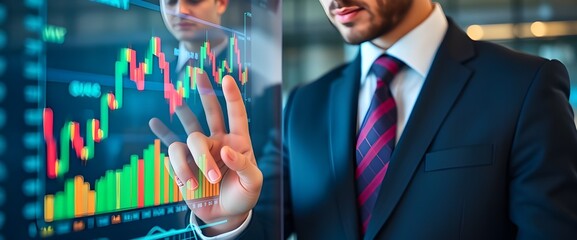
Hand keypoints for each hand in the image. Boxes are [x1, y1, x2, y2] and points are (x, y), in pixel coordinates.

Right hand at [149, 72, 261, 234]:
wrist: (224, 214)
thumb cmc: (243, 195)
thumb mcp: (253, 183)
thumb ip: (243, 166)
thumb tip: (226, 151)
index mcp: (238, 142)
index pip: (236, 115)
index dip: (232, 96)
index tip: (227, 78)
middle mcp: (217, 141)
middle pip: (209, 112)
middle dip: (204, 92)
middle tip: (196, 73)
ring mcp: (198, 151)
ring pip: (187, 138)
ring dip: (189, 161)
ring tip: (194, 183)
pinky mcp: (182, 164)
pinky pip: (172, 155)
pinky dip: (170, 156)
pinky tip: (164, 144)